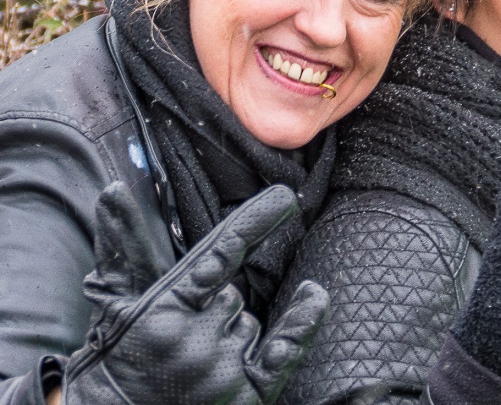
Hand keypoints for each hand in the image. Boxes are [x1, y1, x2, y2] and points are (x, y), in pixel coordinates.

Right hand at [62, 183, 328, 404]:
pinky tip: (313, 294)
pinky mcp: (243, 397)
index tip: (285, 197)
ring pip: (252, 326)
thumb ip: (123, 247)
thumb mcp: (114, 306)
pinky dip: (302, 323)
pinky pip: (286, 351)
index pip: (220, 254)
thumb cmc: (115, 364)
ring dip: (231, 338)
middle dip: (215, 312)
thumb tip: (115, 189)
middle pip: (234, 298)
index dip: (255, 223)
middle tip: (181, 342)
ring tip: (193, 368)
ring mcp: (220, 371)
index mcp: (161, 311)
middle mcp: (194, 340)